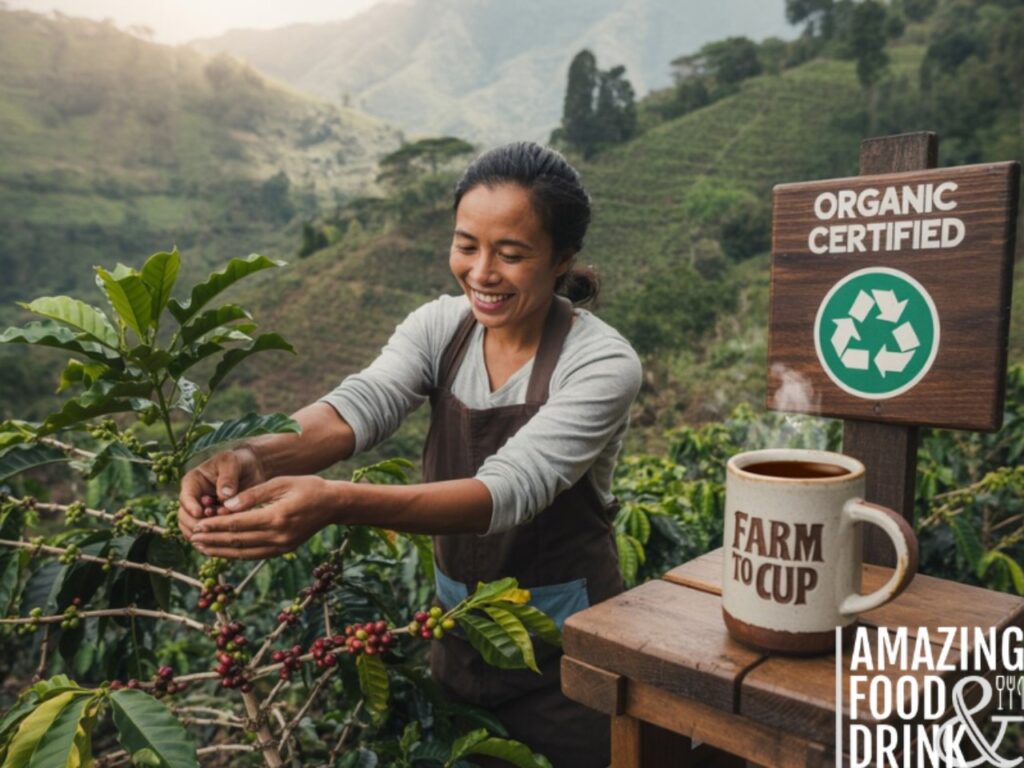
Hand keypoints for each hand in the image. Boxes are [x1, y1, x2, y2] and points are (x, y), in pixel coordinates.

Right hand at [178, 445, 264, 539]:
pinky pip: (206, 536)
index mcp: (192, 483)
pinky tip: (225, 540)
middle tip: (218, 522)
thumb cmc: (238, 462)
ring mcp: (201, 513)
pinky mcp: (211, 523)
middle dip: (199, 523)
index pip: (185, 498)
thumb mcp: (232, 463)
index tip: (202, 513)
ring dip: (207, 533)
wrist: (250, 470)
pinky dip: (213, 540)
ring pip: (193, 530)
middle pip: (185, 518)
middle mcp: (193, 500)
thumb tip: (224, 496)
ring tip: (225, 528)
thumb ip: (228, 477)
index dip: (191, 507)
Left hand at [188, 475, 335, 558]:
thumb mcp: (281, 483)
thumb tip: (226, 505)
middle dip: (212, 540)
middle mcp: (279, 536)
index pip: (238, 524)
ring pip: (244, 552)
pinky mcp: (283, 550)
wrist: (333, 505)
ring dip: (220, 551)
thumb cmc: (308, 487)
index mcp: (277, 517)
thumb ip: (253, 494)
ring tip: (201, 547)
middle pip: (238, 541)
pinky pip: (254, 555)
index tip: (197, 524)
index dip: (215, 526)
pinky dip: (236, 554)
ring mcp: (282, 546)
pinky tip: (222, 551)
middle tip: (192, 538)